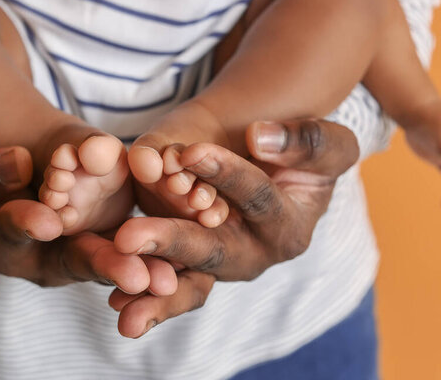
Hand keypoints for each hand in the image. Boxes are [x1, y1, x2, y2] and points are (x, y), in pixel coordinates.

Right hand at [0, 147, 173, 293]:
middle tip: (135, 277)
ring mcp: (76, 250)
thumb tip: (19, 163)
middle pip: (72, 261)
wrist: (13, 174)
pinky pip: (131, 248)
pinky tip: (183, 260)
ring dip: (141, 269)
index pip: (10, 234)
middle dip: (104, 266)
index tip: (48, 221)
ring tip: (168, 279)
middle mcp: (43, 257)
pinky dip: (155, 253)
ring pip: (109, 261)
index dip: (26, 225)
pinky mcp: (105, 236)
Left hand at [111, 118, 359, 337]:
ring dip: (151, 290)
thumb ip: (306, 141)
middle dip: (170, 243)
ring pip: (187, 281)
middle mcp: (252, 254)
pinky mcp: (192, 264)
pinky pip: (169, 283)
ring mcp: (219, 264)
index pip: (256, 198)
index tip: (190, 152)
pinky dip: (143, 295)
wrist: (273, 173)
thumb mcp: (327, 146)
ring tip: (117, 301)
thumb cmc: (303, 159)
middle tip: (129, 239)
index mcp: (288, 228)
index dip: (226, 174)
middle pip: (212, 251)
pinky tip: (113, 303)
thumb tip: (259, 138)